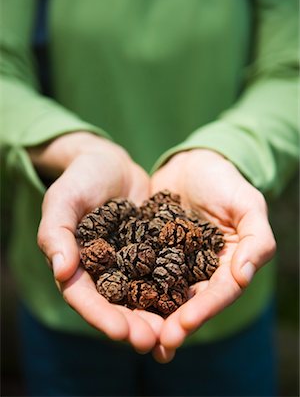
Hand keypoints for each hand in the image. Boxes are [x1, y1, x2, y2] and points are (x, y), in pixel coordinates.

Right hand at [29, 132, 162, 352]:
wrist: (110, 163)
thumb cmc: (80, 178)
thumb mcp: (63, 199)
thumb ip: (57, 233)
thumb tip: (61, 271)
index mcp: (76, 264)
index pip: (84, 297)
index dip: (101, 316)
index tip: (122, 332)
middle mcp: (102, 271)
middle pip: (115, 305)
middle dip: (133, 325)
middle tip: (154, 341)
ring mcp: (127, 263)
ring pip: (140, 296)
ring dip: (155, 315)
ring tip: (174, 333)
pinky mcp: (150, 251)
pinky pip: (161, 273)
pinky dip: (173, 288)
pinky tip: (190, 301)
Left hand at [150, 149, 275, 361]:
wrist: (191, 163)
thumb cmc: (224, 180)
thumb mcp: (248, 203)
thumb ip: (256, 239)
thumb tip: (243, 276)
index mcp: (229, 264)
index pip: (220, 292)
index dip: (204, 309)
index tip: (183, 324)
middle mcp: (202, 270)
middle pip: (191, 302)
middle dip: (175, 324)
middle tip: (155, 343)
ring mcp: (175, 263)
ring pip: (165, 294)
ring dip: (152, 315)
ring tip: (134, 335)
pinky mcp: (151, 251)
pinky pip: (142, 271)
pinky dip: (131, 287)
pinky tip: (115, 301)